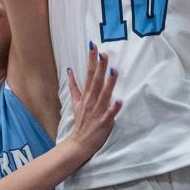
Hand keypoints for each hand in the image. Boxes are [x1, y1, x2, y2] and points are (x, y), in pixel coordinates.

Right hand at [65, 45, 121, 162]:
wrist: (78, 143)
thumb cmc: (80, 122)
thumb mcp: (75, 102)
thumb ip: (73, 86)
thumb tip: (70, 71)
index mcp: (86, 96)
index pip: (89, 74)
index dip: (91, 60)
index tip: (93, 47)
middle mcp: (91, 101)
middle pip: (96, 81)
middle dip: (100, 66)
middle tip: (103, 53)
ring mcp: (98, 111)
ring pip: (104, 94)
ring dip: (109, 83)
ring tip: (114, 70)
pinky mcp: (104, 122)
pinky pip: (110, 113)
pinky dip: (114, 107)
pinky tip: (119, 100)